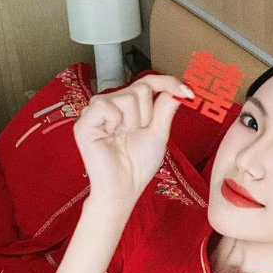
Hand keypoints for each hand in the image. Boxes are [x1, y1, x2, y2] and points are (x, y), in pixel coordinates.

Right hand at [74, 74, 194, 210]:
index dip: (168, 83)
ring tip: (123, 138)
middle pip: (140, 88)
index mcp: (127, 106)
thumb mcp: (159, 134)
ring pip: (126, 96)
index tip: (188, 93)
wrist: (123, 189)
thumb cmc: (138, 166)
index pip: (148, 82)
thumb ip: (165, 109)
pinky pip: (104, 105)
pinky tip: (110, 136)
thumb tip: (178, 89)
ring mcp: (95, 112)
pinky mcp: (84, 122)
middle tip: (136, 135)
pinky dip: (114, 120)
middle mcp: (111, 104)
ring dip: (132, 121)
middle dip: (146, 115)